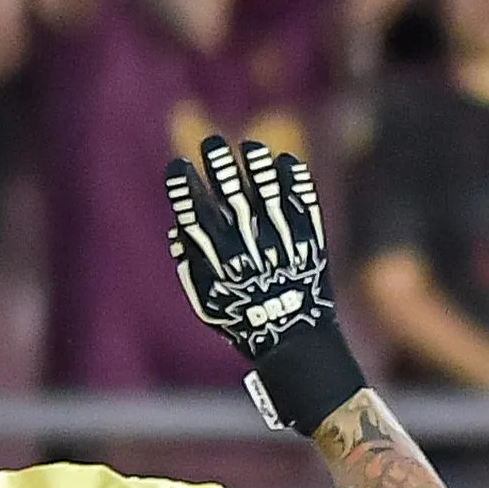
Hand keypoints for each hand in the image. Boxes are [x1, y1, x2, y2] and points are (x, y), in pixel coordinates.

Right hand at [164, 136, 365, 433]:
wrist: (296, 343)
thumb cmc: (246, 322)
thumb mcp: (207, 303)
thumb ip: (191, 267)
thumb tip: (179, 231)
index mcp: (220, 262)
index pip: (195, 215)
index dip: (184, 189)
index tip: (178, 167)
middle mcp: (249, 249)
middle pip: (231, 197)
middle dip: (219, 167)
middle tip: (213, 144)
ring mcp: (282, 244)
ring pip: (269, 196)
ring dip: (258, 168)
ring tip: (252, 148)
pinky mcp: (310, 243)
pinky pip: (303, 206)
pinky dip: (295, 183)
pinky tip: (287, 164)